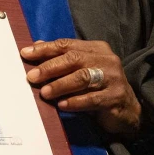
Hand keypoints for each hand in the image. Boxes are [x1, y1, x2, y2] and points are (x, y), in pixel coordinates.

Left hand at [22, 39, 141, 135]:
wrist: (128, 109)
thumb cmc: (100, 87)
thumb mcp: (83, 69)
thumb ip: (63, 57)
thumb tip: (36, 45)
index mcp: (97, 49)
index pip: (67, 45)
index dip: (46, 49)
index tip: (25, 54)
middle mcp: (107, 60)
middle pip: (74, 59)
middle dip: (50, 67)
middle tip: (32, 76)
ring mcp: (113, 78)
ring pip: (83, 78)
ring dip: (60, 85)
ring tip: (44, 93)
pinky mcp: (115, 97)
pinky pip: (92, 99)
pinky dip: (74, 102)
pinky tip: (62, 105)